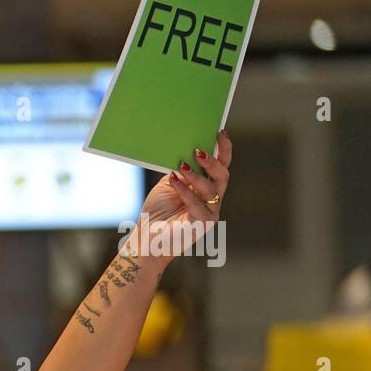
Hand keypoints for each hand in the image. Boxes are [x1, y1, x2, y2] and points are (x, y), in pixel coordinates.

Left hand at [134, 130, 230, 265]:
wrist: (147, 238)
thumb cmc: (157, 212)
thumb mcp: (168, 184)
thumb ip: (180, 170)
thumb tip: (184, 150)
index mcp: (206, 186)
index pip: (220, 166)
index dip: (223, 150)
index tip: (221, 132)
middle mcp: (213, 198)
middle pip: (223, 175)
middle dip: (212, 161)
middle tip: (198, 151)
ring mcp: (211, 211)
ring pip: (212, 189)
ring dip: (195, 175)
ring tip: (181, 165)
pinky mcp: (204, 223)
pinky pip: (198, 204)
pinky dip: (184, 190)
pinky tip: (173, 180)